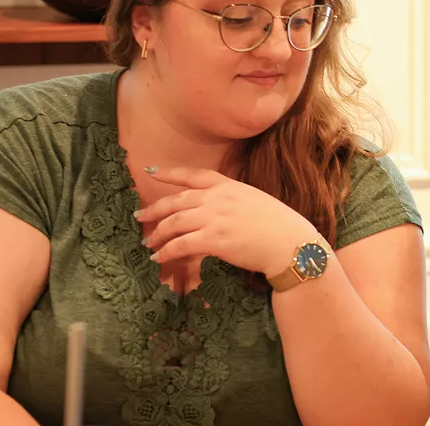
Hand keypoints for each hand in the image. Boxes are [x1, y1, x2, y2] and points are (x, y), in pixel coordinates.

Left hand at [135, 167, 317, 276]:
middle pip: (176, 201)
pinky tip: (159, 257)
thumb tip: (213, 209)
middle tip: (139, 217)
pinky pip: (181, 245)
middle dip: (154, 210)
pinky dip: (166, 251)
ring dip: (158, 234)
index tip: (150, 171)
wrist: (289, 242)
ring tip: (149, 243)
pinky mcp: (214, 240)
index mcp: (228, 186)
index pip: (193, 175)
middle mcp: (217, 198)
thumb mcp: (253, 200)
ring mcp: (214, 218)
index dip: (169, 173)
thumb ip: (230, 200)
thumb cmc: (278, 224)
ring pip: (174, 223)